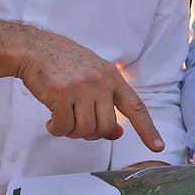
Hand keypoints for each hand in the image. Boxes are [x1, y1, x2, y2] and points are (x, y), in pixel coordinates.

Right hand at [17, 34, 163, 151]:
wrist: (36, 48)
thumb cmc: (65, 64)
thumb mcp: (94, 76)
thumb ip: (108, 102)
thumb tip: (117, 133)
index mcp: (113, 77)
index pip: (136, 107)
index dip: (147, 129)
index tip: (158, 146)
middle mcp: (100, 82)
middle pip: (105, 127)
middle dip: (92, 134)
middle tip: (78, 125)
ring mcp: (80, 88)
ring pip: (84, 130)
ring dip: (72, 132)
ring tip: (63, 119)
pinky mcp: (60, 94)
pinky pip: (63, 127)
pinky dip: (56, 130)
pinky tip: (51, 121)